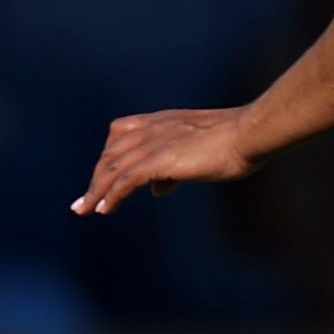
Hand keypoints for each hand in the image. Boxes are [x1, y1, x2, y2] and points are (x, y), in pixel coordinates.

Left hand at [75, 107, 257, 214]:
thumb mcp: (201, 152)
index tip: (104, 179)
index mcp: (161, 122)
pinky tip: (105, 209)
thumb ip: (175, 169)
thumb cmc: (238, 142)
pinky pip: (125, 180)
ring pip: (112, 169)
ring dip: (96, 192)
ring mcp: (154, 144)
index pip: (120, 134)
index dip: (109, 158)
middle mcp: (151, 129)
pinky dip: (112, 195)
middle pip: (110, 155)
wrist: (250, 133)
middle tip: (84, 203)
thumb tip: (157, 189)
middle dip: (96, 180)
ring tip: (84, 211)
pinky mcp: (159, 160)